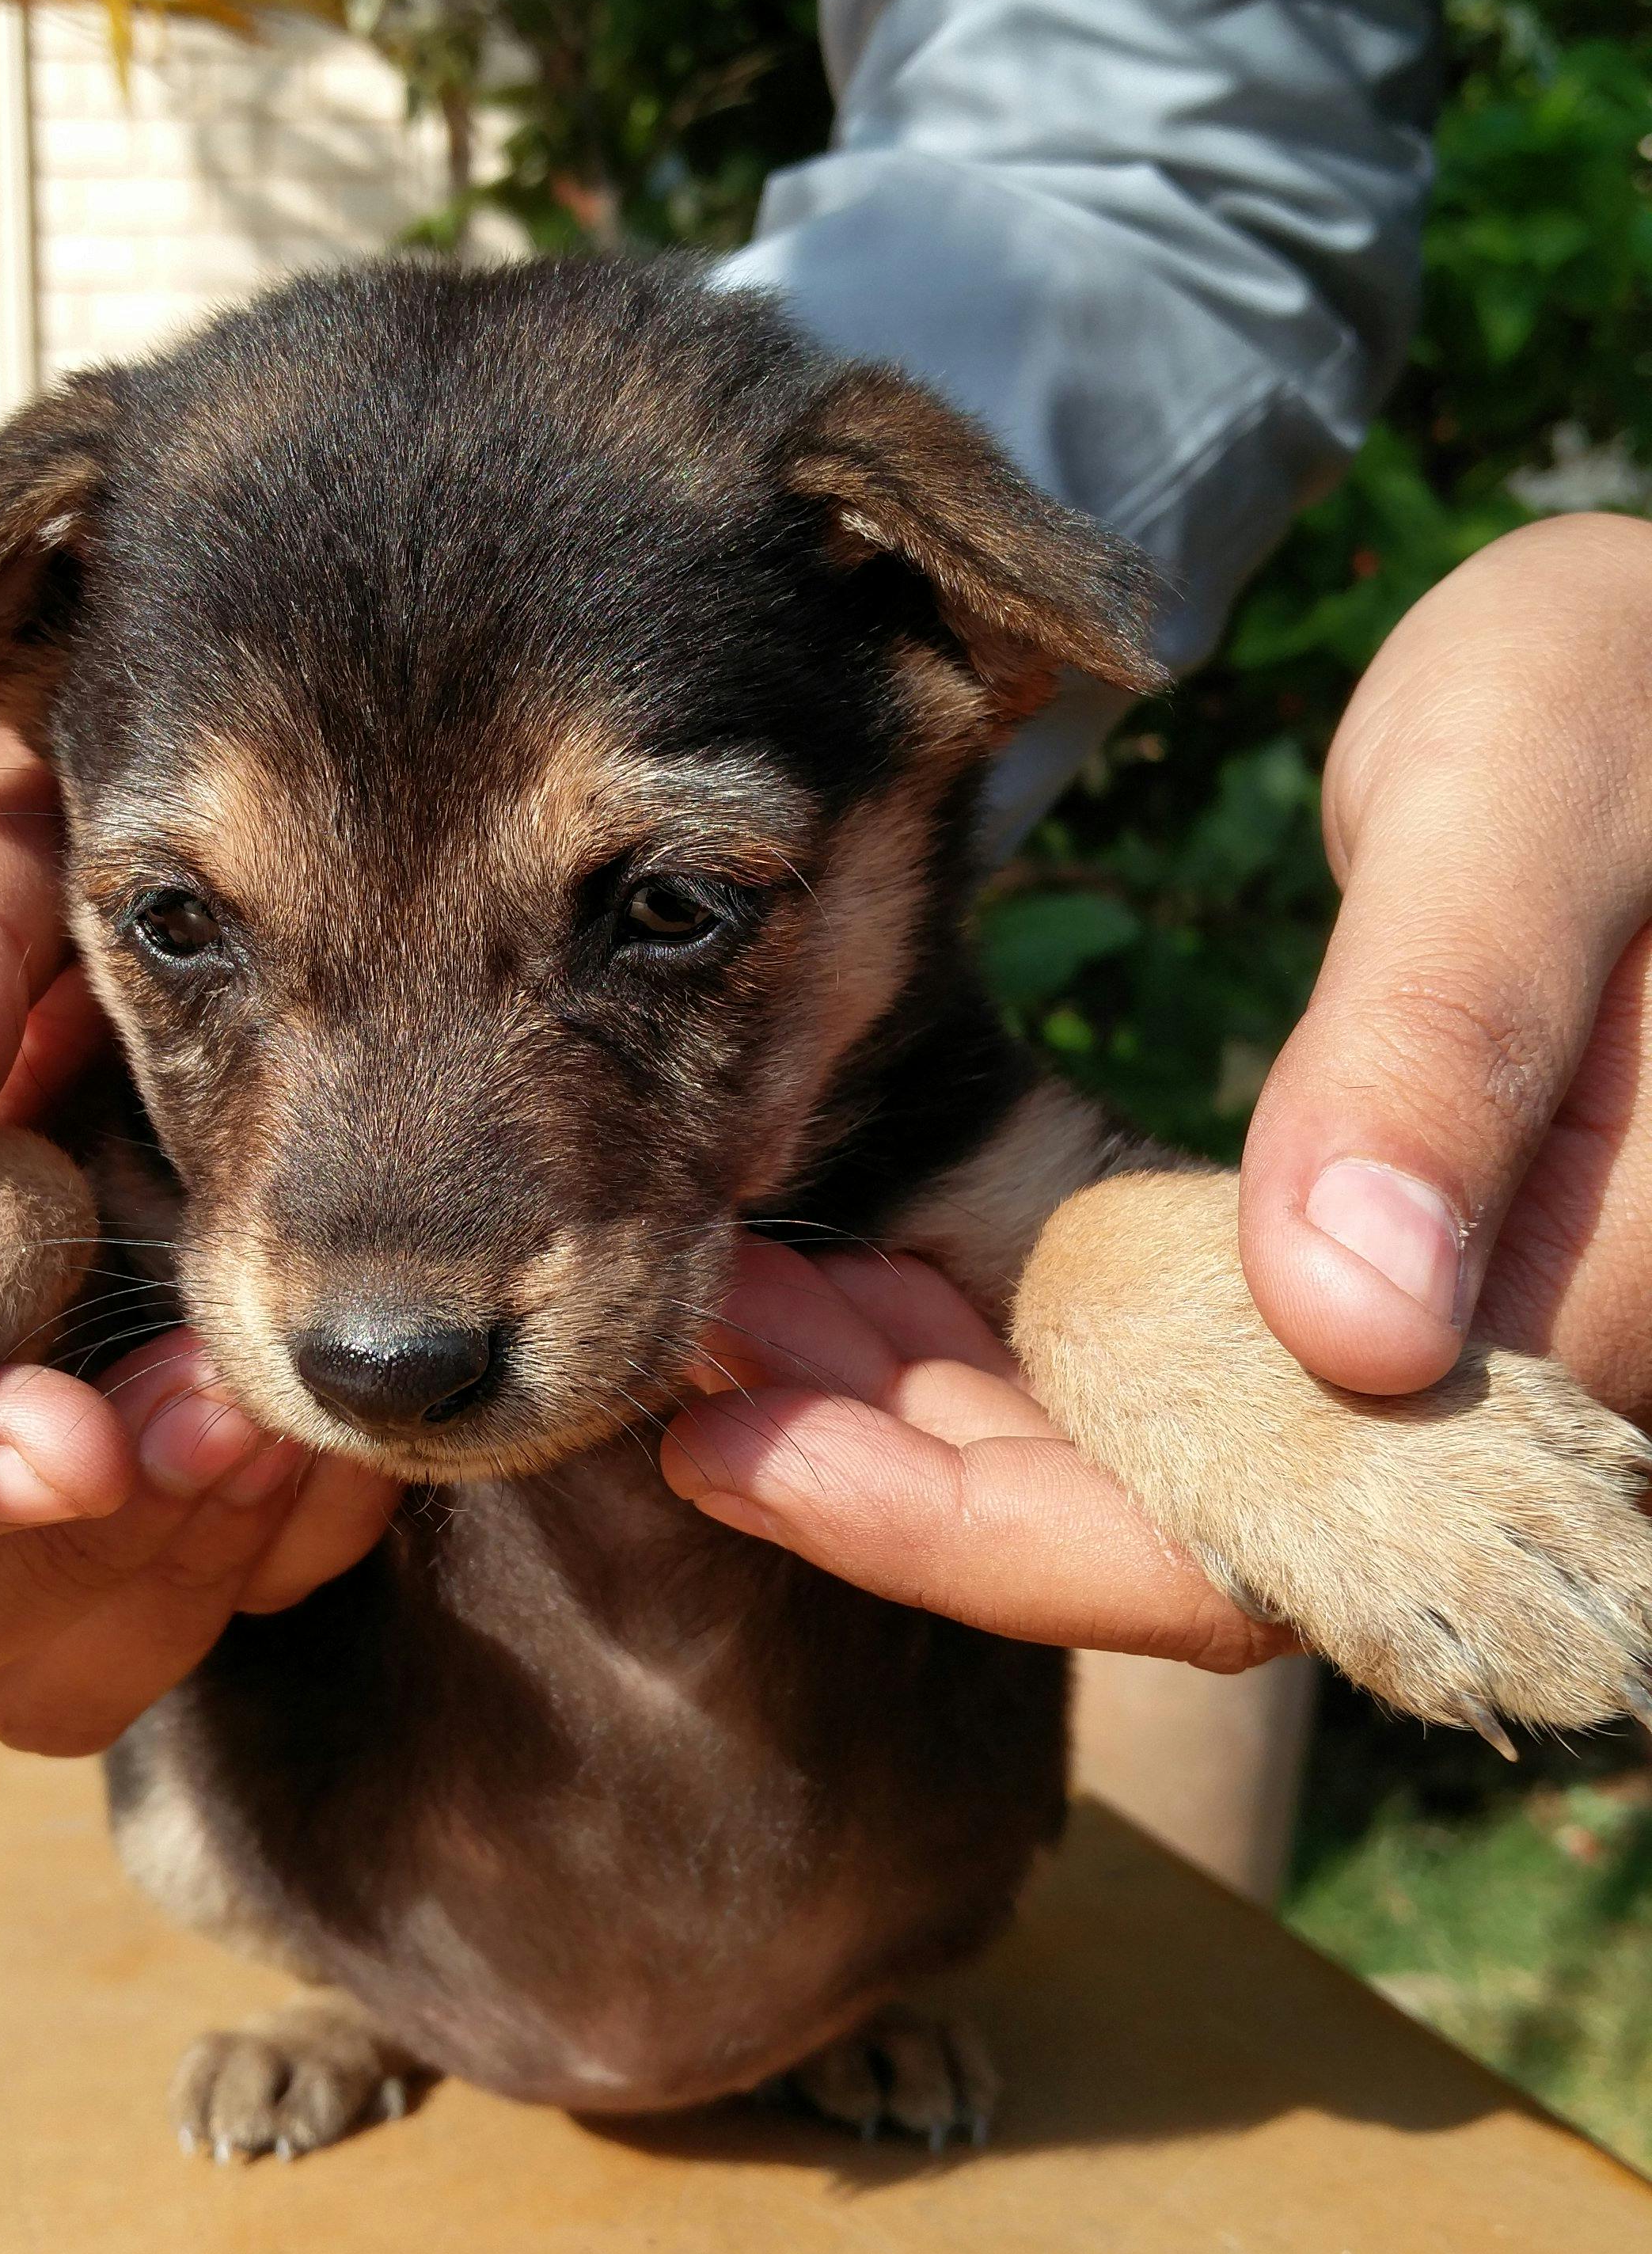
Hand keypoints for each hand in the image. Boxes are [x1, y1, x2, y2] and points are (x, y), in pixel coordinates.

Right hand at [0, 728, 398, 1743]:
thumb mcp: (8, 860)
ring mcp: (21, 1502)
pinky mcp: (170, 1538)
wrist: (306, 924)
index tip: (68, 1440)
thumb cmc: (101, 881)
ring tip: (282, 1425)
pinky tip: (349, 1446)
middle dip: (42, 1563)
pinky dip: (283, 1561)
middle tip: (218, 1423)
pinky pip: (204, 1634)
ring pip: (32, 1682)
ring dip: (166, 1579)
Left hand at [662, 512, 1651, 1662]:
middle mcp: (1514, 1391)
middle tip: (695, 1359)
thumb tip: (1355, 1330)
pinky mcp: (1386, 1285)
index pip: (1242, 1558)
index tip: (743, 1441)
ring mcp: (1449, 1351)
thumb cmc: (1627, 695)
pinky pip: (1176, 1373)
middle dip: (909, 1475)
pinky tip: (850, 1267)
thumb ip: (1445, 1042)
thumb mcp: (1527, 801)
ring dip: (931, 1409)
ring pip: (1157, 1473)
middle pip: (1172, 1545)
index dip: (973, 1530)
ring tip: (742, 1306)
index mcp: (1580, 1313)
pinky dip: (1002, 1337)